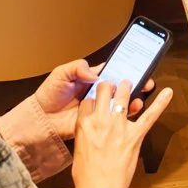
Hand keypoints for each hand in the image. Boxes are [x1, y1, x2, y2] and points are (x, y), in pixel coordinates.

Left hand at [32, 60, 154, 139]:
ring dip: (131, 99)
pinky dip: (123, 115)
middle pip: (119, 86)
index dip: (124, 68)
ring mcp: (98, 107)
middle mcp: (97, 92)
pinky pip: (112, 117)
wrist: (41, 118)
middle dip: (134, 83)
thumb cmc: (49, 94)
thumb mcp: (61, 74)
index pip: (111, 71)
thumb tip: (94, 73)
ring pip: (119, 102)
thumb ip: (77, 68)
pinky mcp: (96, 121)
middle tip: (147, 82)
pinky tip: (131, 111)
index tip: (139, 66)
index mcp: (90, 78)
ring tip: (140, 97)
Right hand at [69, 79, 171, 187]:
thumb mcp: (79, 150)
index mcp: (84, 125)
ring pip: (124, 96)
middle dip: (109, 86)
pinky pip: (149, 115)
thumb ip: (86, 136)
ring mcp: (119, 127)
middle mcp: (100, 121)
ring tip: (130, 83)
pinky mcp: (134, 136)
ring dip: (127, 87)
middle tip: (114, 85)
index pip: (88, 101)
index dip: (93, 99)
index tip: (97, 99)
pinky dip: (160, 103)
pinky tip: (168, 93)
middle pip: (103, 91)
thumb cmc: (87, 176)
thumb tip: (92, 133)